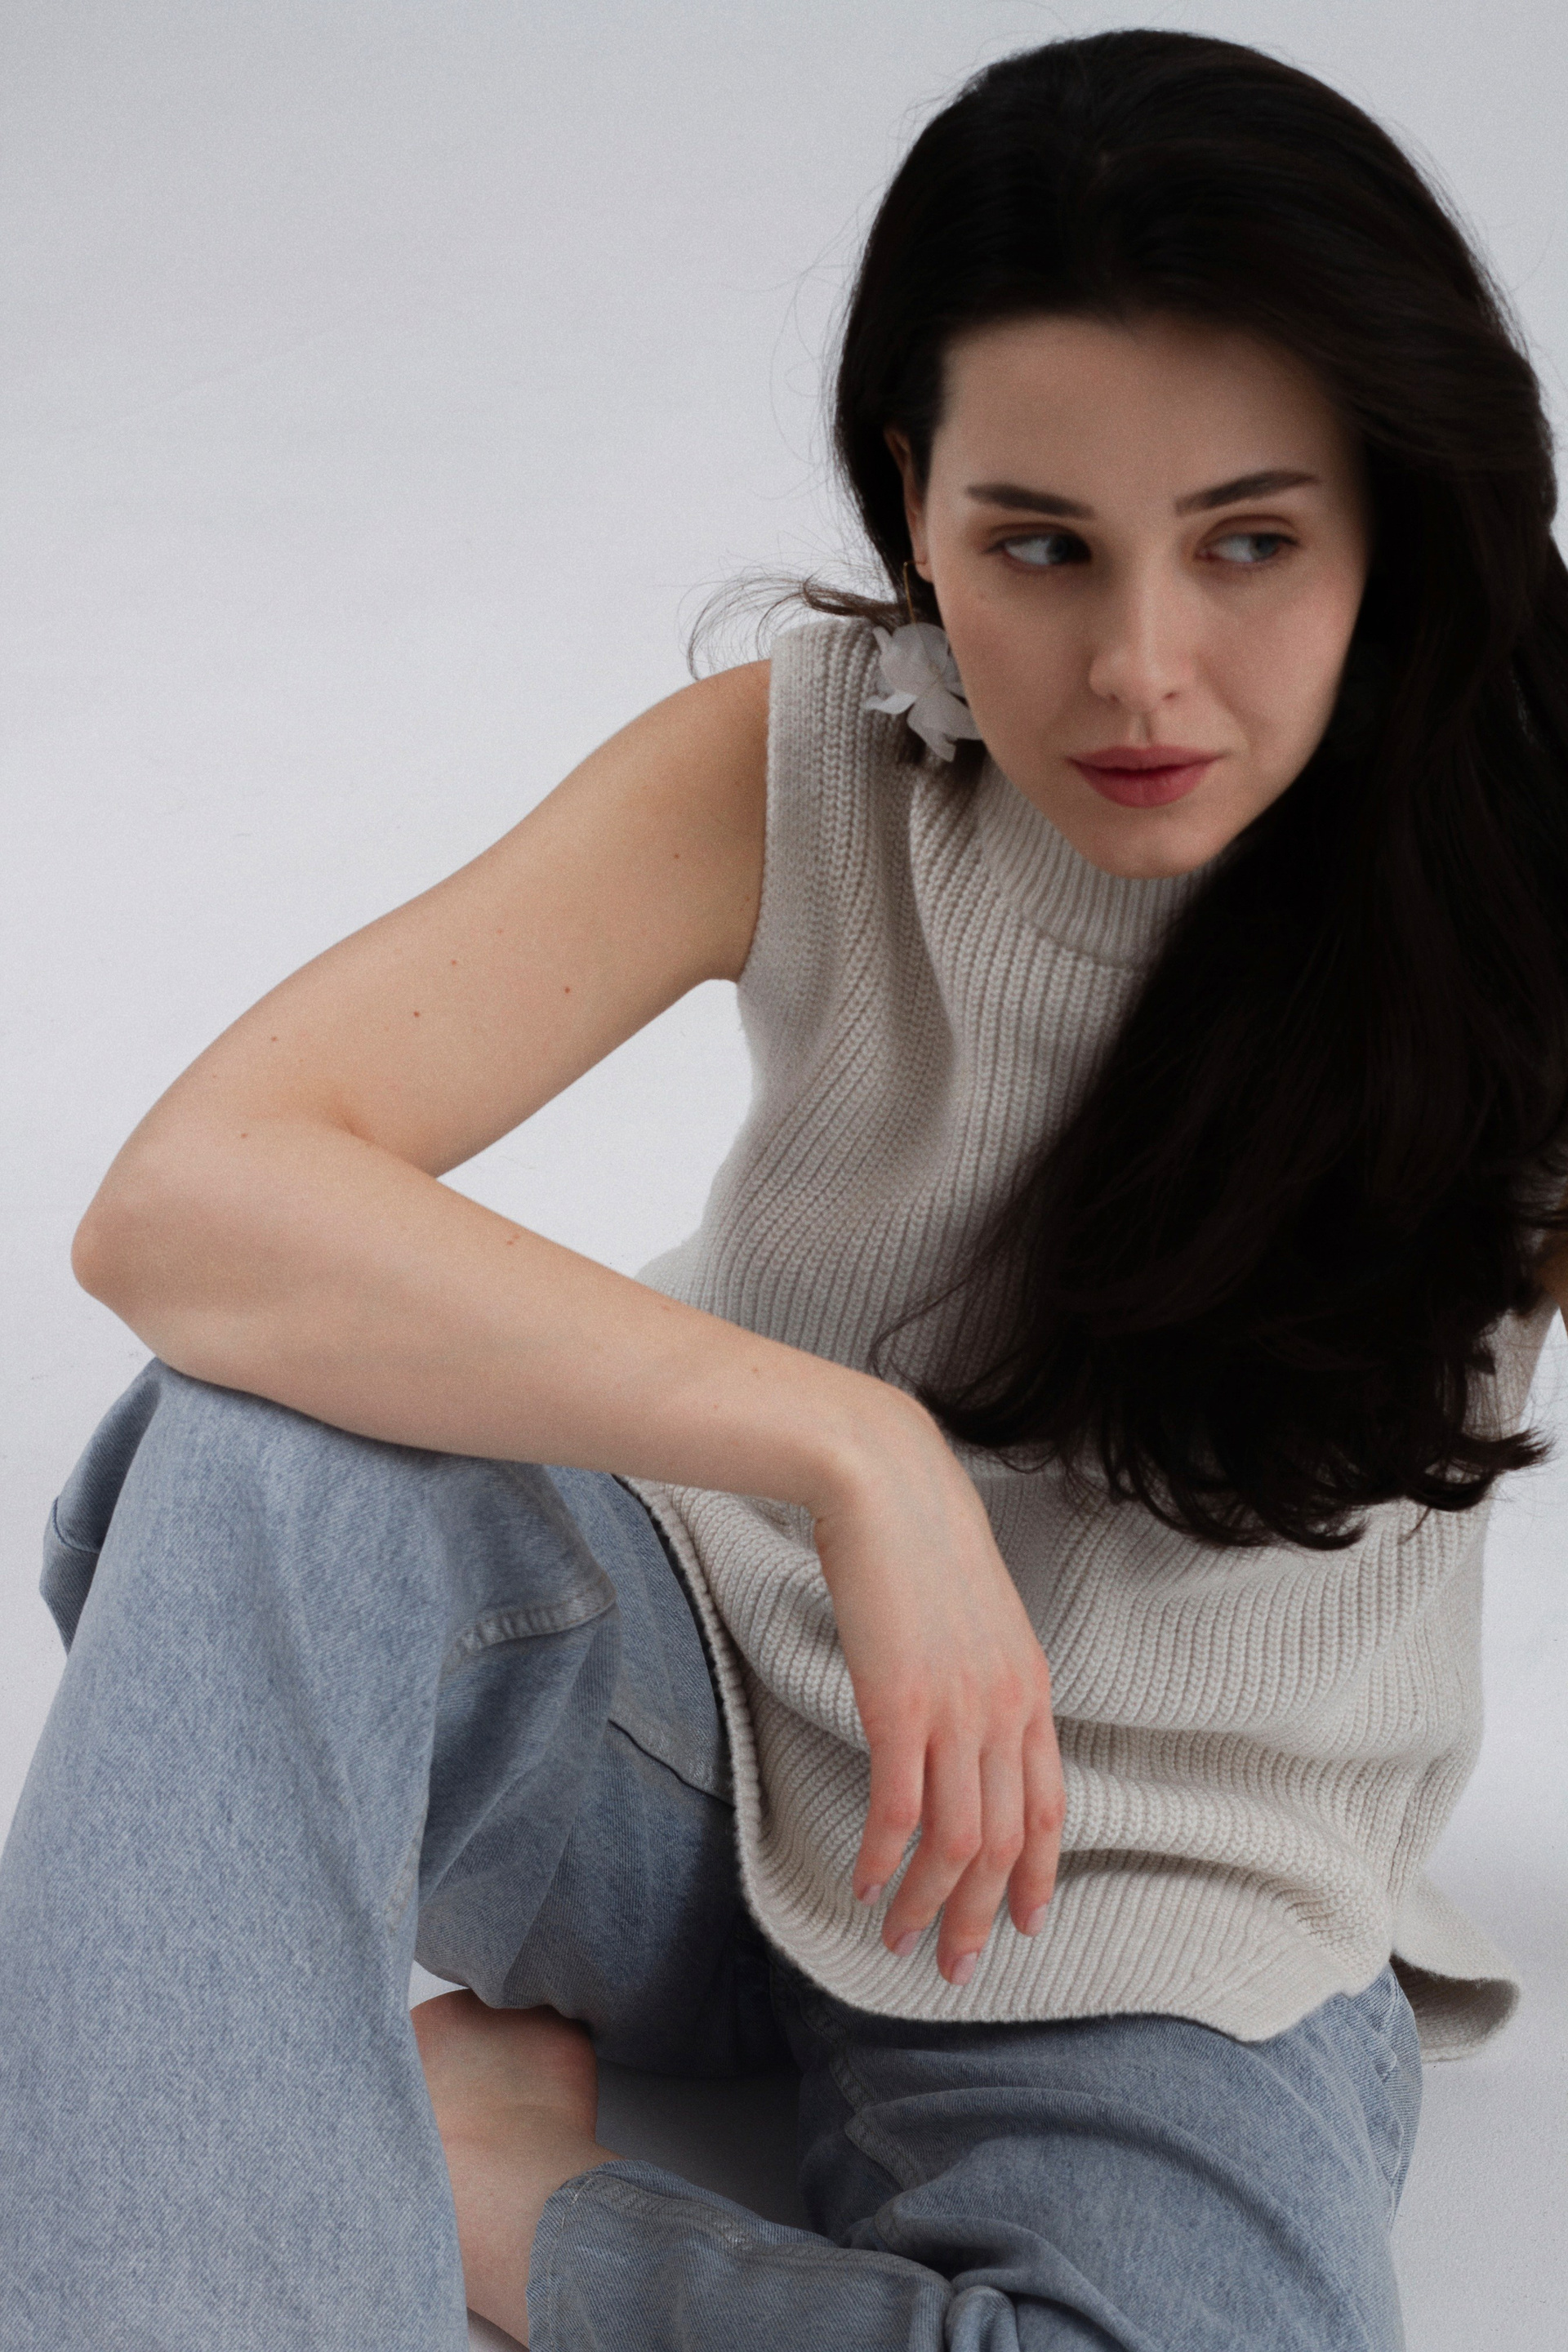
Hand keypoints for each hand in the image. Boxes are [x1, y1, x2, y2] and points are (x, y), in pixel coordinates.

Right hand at [808, 1391, 1065, 1986]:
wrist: (885, 1479)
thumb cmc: (920, 1536)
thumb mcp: (974, 1612)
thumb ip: (981, 1669)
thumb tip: (963, 1714)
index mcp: (1029, 1687)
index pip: (1050, 1807)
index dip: (1039, 1875)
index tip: (1025, 1925)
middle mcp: (1005, 1708)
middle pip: (1005, 1842)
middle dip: (982, 1915)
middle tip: (957, 1968)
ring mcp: (956, 1710)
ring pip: (956, 1841)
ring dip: (930, 1904)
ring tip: (901, 1943)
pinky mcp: (899, 1705)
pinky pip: (899, 1811)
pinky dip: (886, 1861)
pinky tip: (866, 1886)